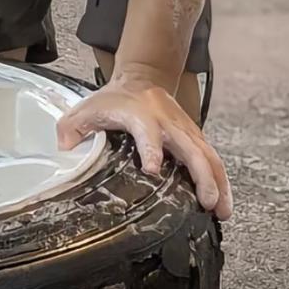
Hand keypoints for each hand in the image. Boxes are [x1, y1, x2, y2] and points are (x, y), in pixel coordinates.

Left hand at [56, 79, 232, 219]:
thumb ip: (72, 128)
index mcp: (140, 116)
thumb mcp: (88, 108)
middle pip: (191, 148)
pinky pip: (212, 159)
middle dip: (201, 175)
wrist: (142, 77)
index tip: (153, 169)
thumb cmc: (115, 98)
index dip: (151, 150)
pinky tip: (223, 202)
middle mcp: (168, 123)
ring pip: (208, 156)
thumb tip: (65, 148)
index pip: (147, 133)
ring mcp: (185, 130)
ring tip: (222, 211)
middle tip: (206, 201)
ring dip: (218, 183)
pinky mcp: (195, 137)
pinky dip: (221, 180)